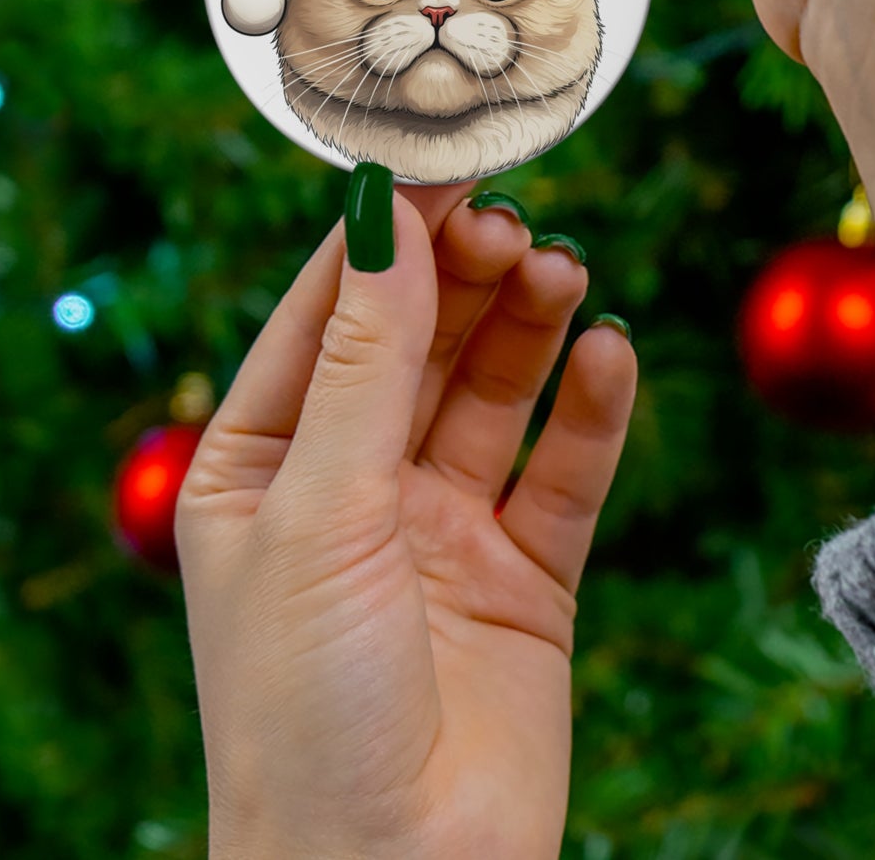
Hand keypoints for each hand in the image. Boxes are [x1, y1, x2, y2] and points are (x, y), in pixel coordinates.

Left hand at [176, 183, 636, 859]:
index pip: (327, 317)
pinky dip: (592, 409)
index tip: (442, 165)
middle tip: (516, 222)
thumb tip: (384, 217)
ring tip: (564, 272)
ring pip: (496, 393)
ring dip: (531, 326)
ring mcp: (444, 528)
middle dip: (466, 277)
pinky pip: (566, 470)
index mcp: (264, 467)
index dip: (384, 240)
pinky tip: (610, 354)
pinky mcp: (527, 574)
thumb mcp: (319, 510)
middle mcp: (355, 488)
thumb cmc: (305, 708)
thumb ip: (365, 362)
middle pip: (421, 343)